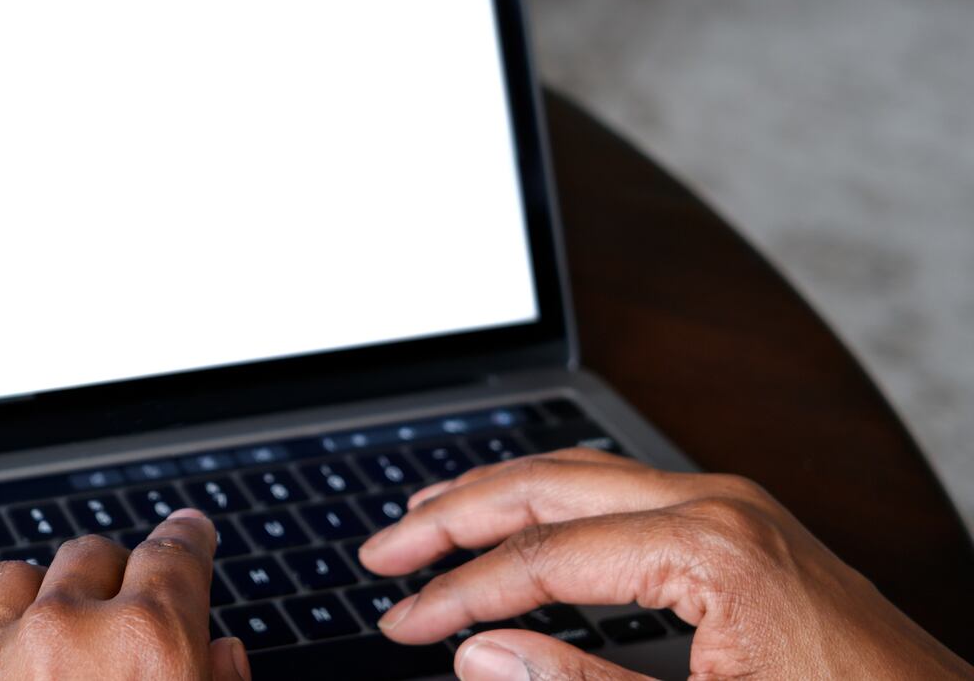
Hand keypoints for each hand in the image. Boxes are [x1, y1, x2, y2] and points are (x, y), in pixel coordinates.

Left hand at [0, 508, 250, 679]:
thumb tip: (222, 657)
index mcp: (150, 643)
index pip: (176, 553)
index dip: (188, 537)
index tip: (189, 532)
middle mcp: (68, 636)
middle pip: (92, 556)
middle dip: (115, 572)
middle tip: (129, 599)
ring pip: (9, 582)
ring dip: (34, 590)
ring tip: (50, 607)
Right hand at [358, 448, 970, 679]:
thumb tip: (477, 654)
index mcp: (707, 546)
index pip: (542, 557)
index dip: (459, 594)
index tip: (402, 624)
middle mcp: (718, 502)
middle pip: (548, 484)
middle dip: (456, 514)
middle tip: (383, 548)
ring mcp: (736, 506)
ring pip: (583, 474)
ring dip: (499, 494)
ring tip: (429, 516)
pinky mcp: (746, 526)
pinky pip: (624, 492)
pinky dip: (555, 504)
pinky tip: (526, 522)